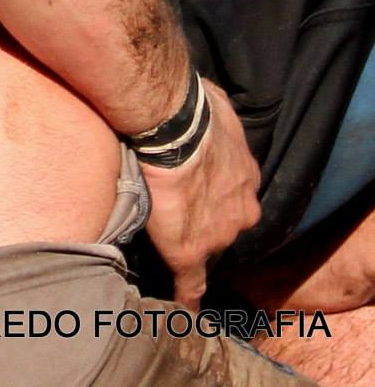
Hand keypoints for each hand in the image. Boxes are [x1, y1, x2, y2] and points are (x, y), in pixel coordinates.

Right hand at [140, 79, 260, 306]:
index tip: (198, 193)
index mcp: (246, 177)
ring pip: (207, 245)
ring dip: (189, 241)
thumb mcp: (214, 105)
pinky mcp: (190, 250)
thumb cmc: (192, 109)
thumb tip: (199, 102)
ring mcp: (219, 233)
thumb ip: (212, 116)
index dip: (214, 194)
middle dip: (206, 218)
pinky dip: (186, 294)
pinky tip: (181, 306)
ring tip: (162, 238)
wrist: (174, 127)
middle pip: (225, 223)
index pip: (232, 194)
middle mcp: (242, 208)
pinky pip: (191, 281)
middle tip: (177, 211)